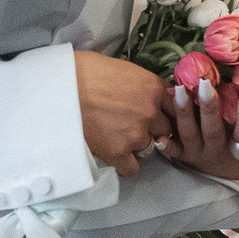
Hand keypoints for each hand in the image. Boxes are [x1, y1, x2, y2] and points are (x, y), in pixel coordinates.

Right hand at [73, 50, 172, 172]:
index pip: (176, 107)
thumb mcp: (126, 70)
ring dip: (139, 146)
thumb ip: (145, 86)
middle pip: (165, 130)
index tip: (159, 114)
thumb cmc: (88, 71)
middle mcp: (150, 113)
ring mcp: (135, 134)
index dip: (167, 112)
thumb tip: (151, 95)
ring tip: (121, 139)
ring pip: (151, 149)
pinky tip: (119, 157)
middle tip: (136, 126)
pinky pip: (132, 168)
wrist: (62, 85)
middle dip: (153, 129)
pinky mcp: (117, 152)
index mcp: (154, 89)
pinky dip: (127, 165)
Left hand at [161, 76, 238, 182]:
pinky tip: (157, 130)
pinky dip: (164, 142)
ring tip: (178, 90)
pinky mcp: (182, 156)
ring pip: (189, 134)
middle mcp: (220, 152)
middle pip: (213, 131)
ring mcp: (199, 155)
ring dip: (183, 114)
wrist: (226, 176)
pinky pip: (171, 150)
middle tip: (203, 84)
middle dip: (208, 108)